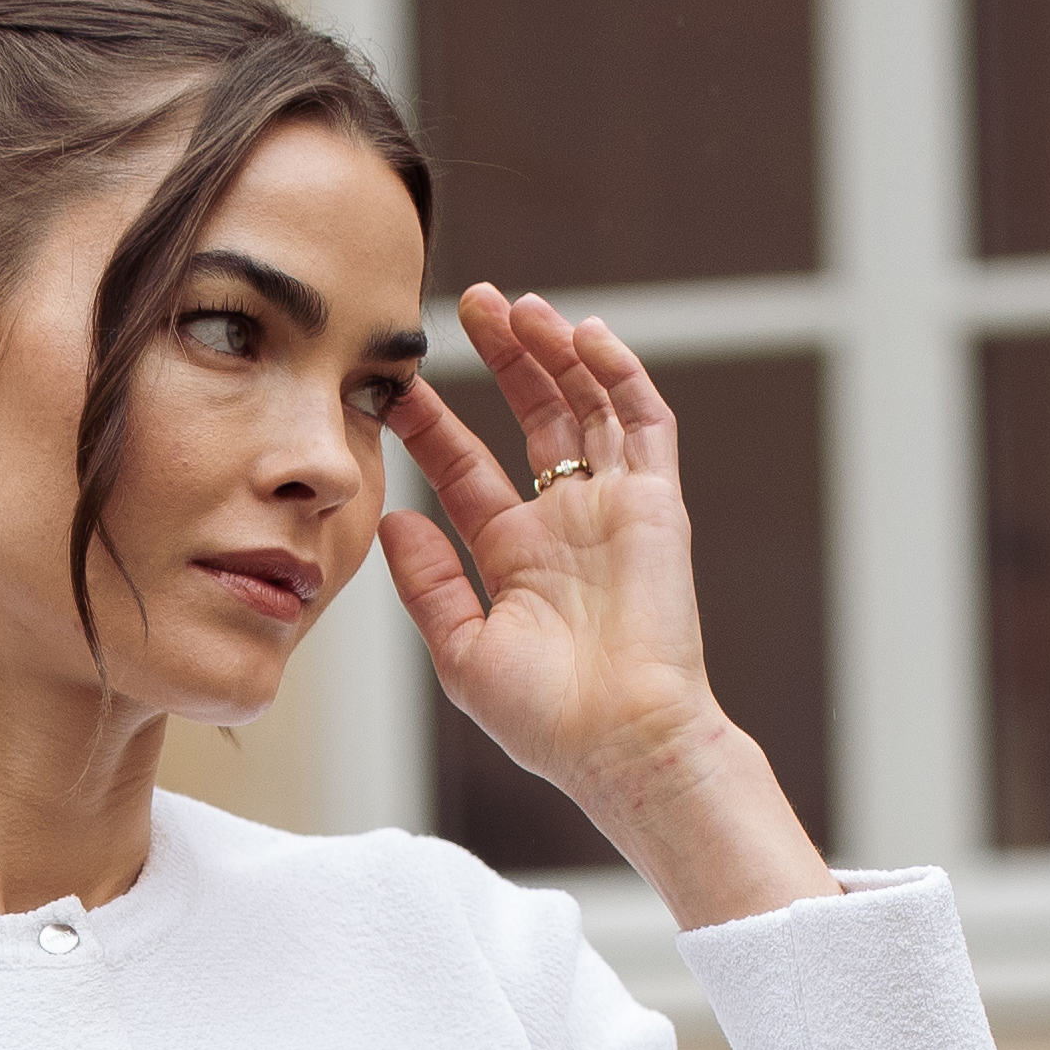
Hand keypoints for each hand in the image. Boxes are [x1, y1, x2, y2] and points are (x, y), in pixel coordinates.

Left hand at [377, 283, 835, 930]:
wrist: (623, 744)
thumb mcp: (462, 651)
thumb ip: (427, 582)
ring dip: (554, 351)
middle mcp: (564, 521)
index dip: (433, 420)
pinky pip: (644, 422)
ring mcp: (614, 507)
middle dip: (499, 358)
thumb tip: (392, 517)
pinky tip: (583, 335)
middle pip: (531, 415)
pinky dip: (618, 373)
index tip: (394, 381)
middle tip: (463, 305)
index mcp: (514, 554)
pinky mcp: (657, 503)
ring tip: (515, 306)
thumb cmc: (547, 719)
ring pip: (587, 404)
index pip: (467, 466)